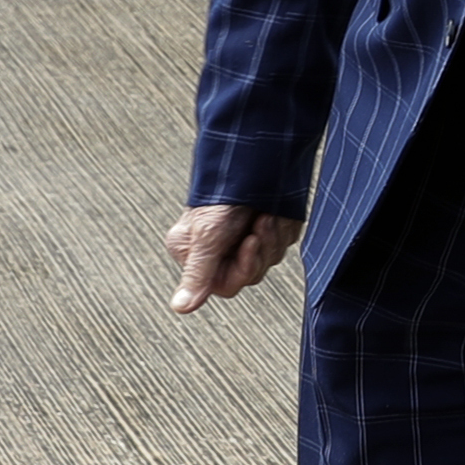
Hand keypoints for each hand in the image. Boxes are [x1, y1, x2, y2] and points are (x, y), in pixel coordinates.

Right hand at [164, 204, 302, 313]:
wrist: (258, 158)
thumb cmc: (224, 193)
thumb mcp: (208, 234)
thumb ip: (198, 272)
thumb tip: (181, 307)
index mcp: (196, 253)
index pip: (226, 284)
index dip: (243, 267)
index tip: (250, 242)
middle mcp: (220, 249)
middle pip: (252, 273)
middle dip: (260, 247)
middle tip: (260, 221)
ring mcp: (246, 238)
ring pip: (270, 258)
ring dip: (273, 234)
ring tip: (266, 212)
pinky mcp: (268, 228)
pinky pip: (283, 242)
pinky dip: (284, 227)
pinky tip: (276, 210)